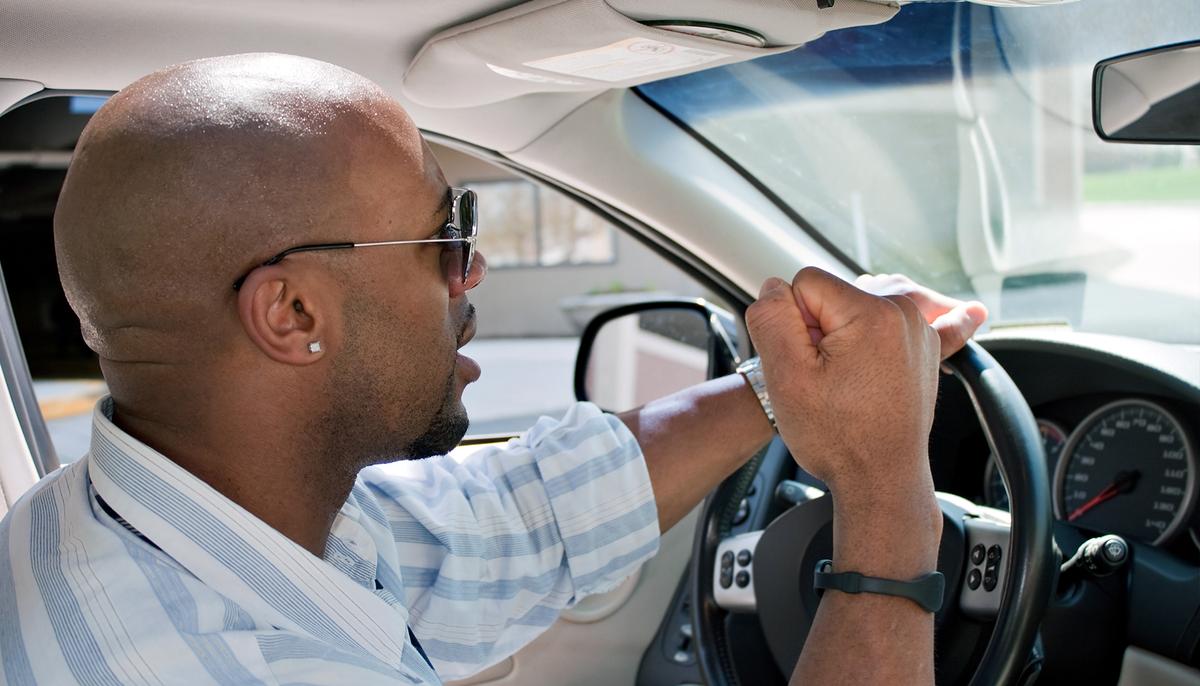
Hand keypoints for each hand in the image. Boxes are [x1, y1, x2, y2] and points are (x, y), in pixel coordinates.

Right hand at [744, 268, 985, 498]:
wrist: (881, 479)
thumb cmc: (838, 437)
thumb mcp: (786, 376)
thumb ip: (771, 317)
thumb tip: (775, 286)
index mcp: (871, 313)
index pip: (805, 284)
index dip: (792, 322)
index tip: (806, 362)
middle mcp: (902, 314)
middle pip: (833, 294)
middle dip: (817, 329)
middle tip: (825, 378)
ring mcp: (918, 330)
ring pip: (856, 307)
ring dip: (842, 334)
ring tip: (845, 378)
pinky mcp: (923, 347)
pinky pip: (901, 319)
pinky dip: (912, 321)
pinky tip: (972, 313)